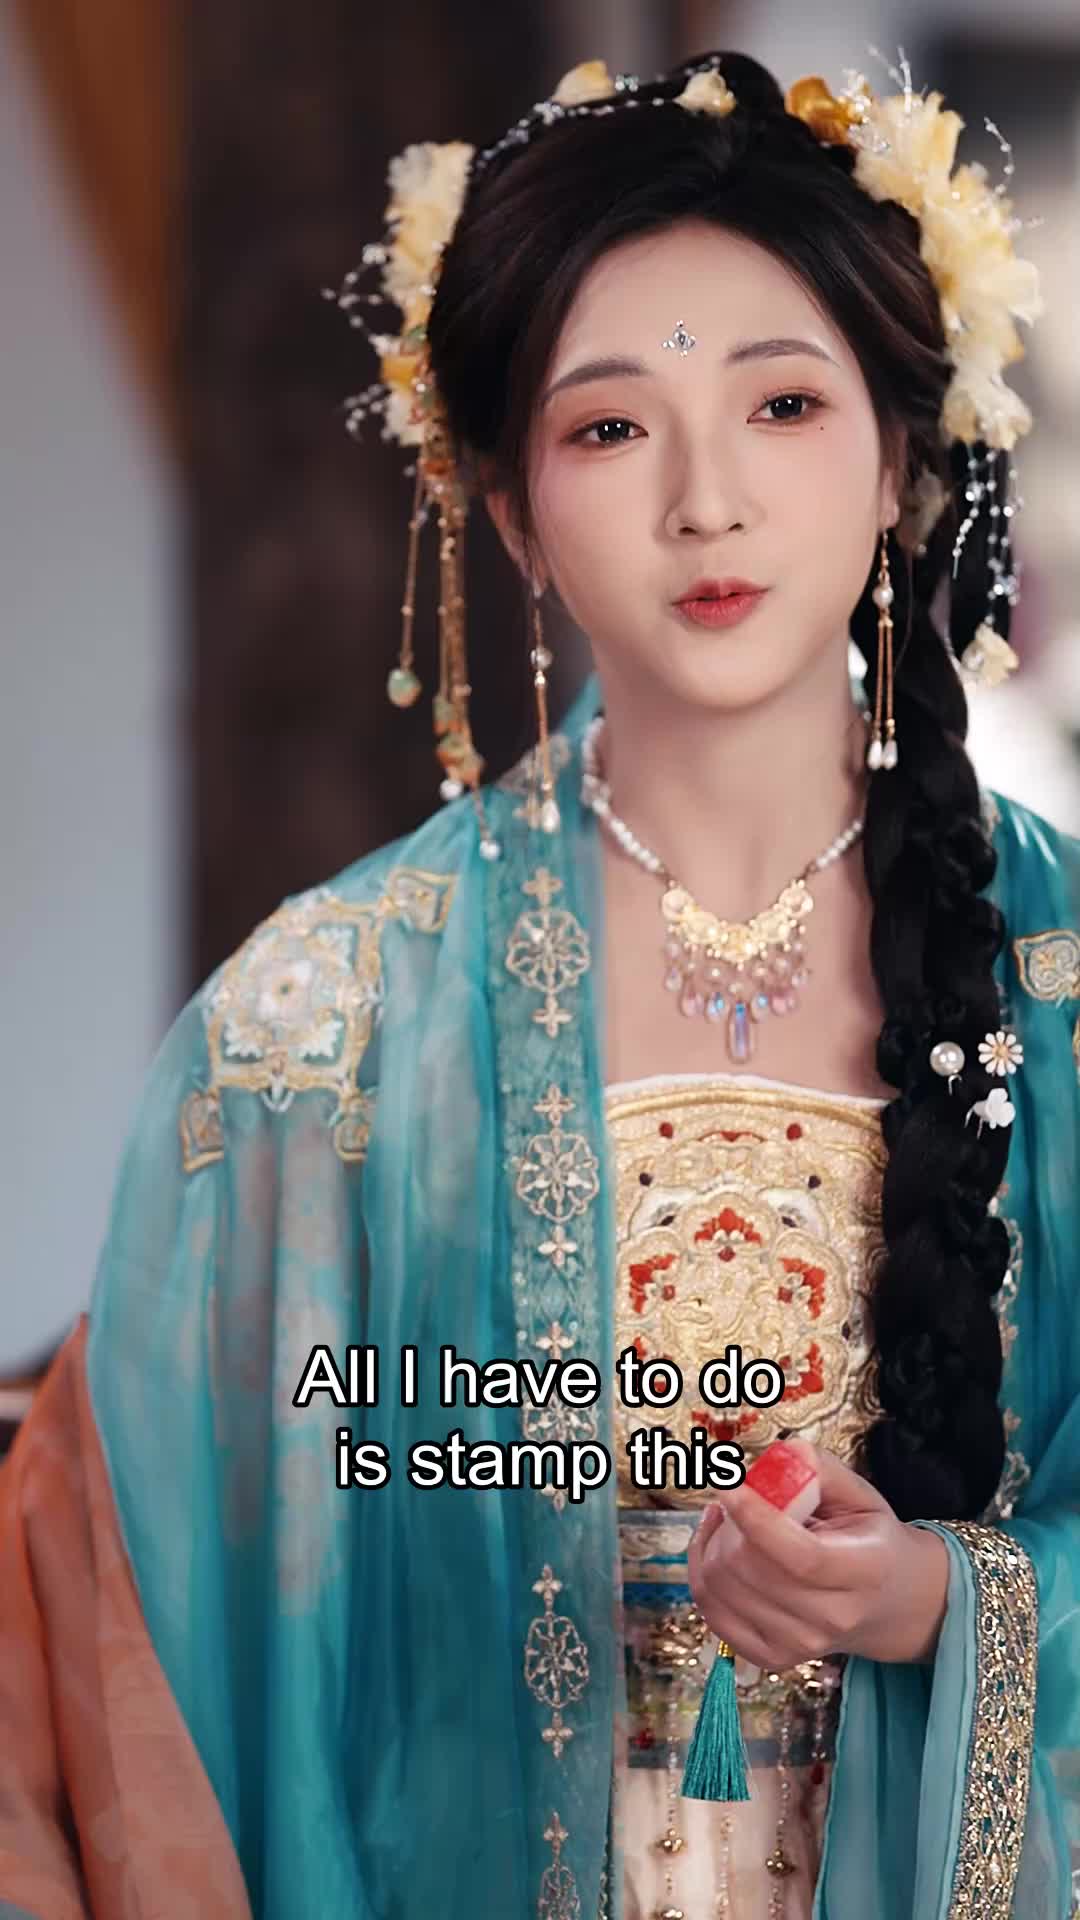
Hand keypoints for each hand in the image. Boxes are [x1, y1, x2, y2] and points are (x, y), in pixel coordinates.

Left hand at [688, 1444, 949, 1669]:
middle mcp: (832, 1617)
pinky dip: (702, 1572)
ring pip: (721, 1588)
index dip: (756, 1519)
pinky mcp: (771, 1656)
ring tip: (728, 1519)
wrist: (887, 1603)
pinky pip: (710, 1611)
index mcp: (864, 1571)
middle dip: (730, 1523)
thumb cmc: (868, 1538)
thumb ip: (820, 1469)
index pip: (800, 1556)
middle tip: (738, 1498)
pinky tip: (717, 1546)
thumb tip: (781, 1456)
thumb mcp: (859, 1494)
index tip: (729, 1485)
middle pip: (749, 1569)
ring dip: (711, 1543)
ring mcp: (800, 1644)